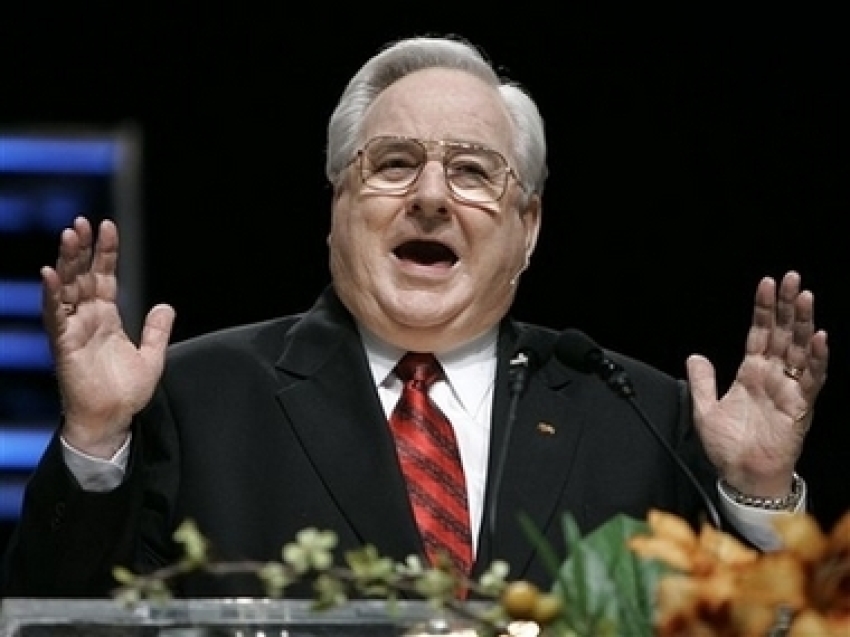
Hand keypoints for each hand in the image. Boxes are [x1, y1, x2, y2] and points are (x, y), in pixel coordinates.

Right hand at [41, 216, 175, 457]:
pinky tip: (51, 273)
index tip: (108, 227)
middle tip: (82, 222)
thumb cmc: (126, 392)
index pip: (103, 277)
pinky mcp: (65, 345)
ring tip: (69, 235)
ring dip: (66, 262)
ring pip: (66, 289)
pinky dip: (52, 294)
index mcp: (106, 318)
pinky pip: (55, 316)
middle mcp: (87, 319)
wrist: (113, 420)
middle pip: (81, 276)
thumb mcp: (152, 356)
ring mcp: (74, 330)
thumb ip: (157, 331)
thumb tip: (167, 306)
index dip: (105, 253)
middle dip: (82, 249)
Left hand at [686, 271, 828, 496]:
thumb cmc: (728, 447)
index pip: (760, 333)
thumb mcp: (705, 409)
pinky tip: (818, 338)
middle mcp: (773, 376)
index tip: (765, 284)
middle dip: (787, 305)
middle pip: (783, 333)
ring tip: (804, 297)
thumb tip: (694, 356)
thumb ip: (703, 381)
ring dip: (803, 323)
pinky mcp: (800, 406)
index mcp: (752, 373)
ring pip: (800, 349)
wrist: (742, 476)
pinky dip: (816, 358)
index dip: (763, 309)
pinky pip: (811, 379)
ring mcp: (788, 389)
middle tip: (791, 277)